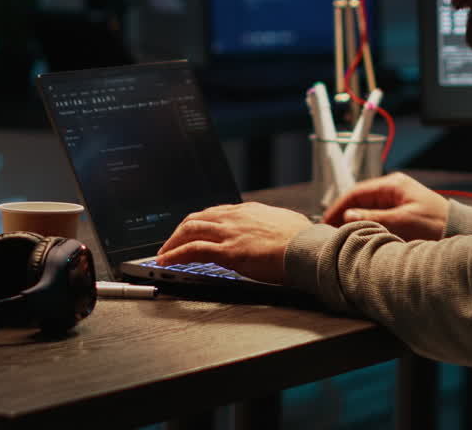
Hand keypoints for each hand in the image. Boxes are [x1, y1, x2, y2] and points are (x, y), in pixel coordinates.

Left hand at [155, 203, 311, 284]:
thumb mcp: (286, 224)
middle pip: (197, 218)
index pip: (216, 212)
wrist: (307, 248)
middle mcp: (235, 217)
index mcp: (249, 210)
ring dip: (173, 242)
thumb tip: (277, 231)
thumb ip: (274, 226)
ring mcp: (229, 233)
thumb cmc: (304, 239)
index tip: (193, 231)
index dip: (200, 223)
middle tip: (172, 243)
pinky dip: (175, 255)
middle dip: (180, 231)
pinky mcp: (227, 251)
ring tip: (164, 253)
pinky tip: (167, 261)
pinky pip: (192, 250)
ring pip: (190, 230)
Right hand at [322, 172, 448, 240]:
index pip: (356, 191)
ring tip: (341, 236)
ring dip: (354, 222)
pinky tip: (359, 236)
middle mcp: (393, 189)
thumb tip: (347, 216)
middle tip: (330, 231)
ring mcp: (396, 200)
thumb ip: (374, 218)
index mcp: (393, 184)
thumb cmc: (436, 223)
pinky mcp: (400, 212)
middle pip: (359, 200)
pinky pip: (377, 217)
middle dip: (344, 215)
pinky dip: (366, 225)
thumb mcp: (403, 221)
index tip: (326, 221)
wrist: (460, 230)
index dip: (339, 206)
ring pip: (366, 210)